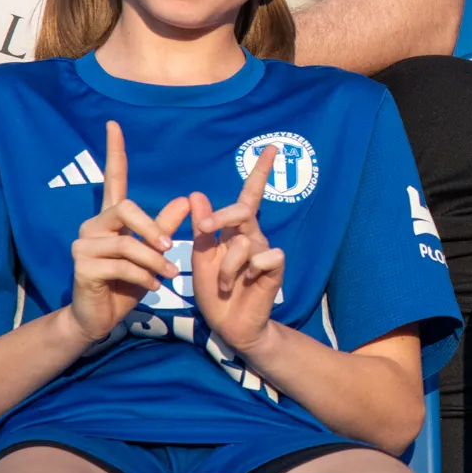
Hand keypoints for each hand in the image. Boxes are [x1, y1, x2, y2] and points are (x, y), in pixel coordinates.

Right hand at [67, 122, 188, 344]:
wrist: (99, 318)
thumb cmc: (127, 283)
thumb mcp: (152, 253)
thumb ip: (165, 227)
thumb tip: (187, 198)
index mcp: (111, 218)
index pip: (113, 179)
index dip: (114, 152)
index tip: (114, 124)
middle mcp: (93, 226)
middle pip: (126, 209)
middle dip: (153, 230)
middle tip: (171, 249)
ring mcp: (83, 245)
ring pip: (128, 244)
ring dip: (154, 262)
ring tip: (168, 276)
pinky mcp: (82, 266)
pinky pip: (122, 266)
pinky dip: (144, 277)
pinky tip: (151, 287)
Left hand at [190, 145, 283, 354]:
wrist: (228, 325)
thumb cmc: (214, 291)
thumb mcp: (199, 258)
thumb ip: (201, 229)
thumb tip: (196, 193)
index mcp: (235, 229)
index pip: (250, 194)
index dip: (261, 171)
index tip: (271, 147)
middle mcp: (253, 236)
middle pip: (243, 209)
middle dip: (221, 218)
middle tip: (204, 232)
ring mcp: (265, 251)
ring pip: (244, 242)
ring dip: (227, 267)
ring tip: (225, 285)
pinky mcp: (275, 268)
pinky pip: (263, 257)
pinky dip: (246, 272)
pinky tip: (245, 285)